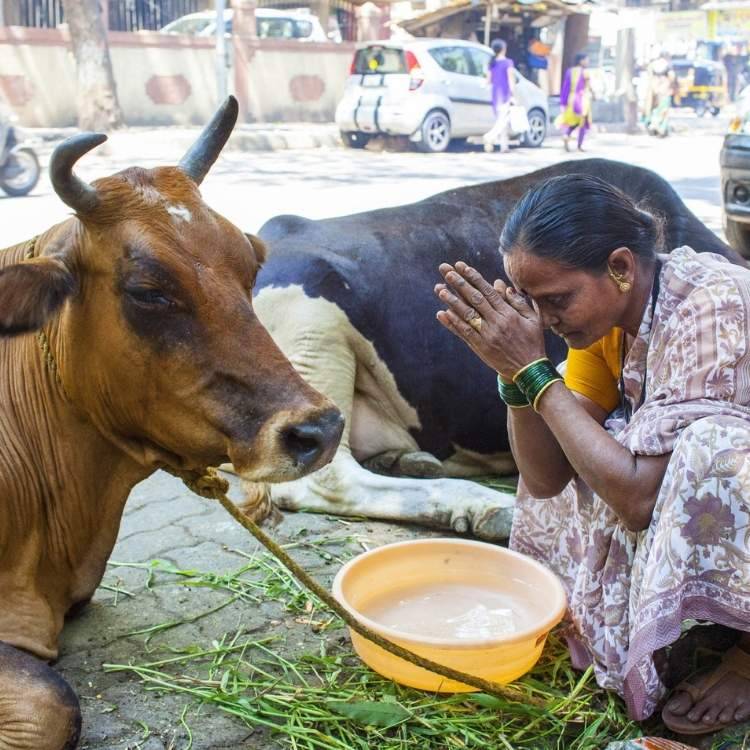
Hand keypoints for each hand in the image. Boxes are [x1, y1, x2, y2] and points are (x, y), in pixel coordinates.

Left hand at [434, 261, 545, 379]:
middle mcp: (496, 323)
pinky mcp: (480, 347)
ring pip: (466, 315)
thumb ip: (518, 302)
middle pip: (475, 299)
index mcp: (509, 314)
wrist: (528, 370)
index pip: (488, 292)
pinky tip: (442, 313)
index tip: (462, 266)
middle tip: (446, 271)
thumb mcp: (533, 319)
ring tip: (440, 289)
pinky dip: (452, 323)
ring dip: (451, 301)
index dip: (474, 278)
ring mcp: (486, 336)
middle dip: (459, 284)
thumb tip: (502, 286)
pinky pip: (464, 333)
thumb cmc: (532, 342)